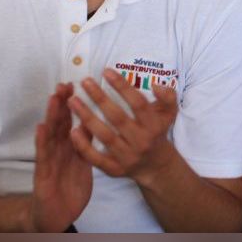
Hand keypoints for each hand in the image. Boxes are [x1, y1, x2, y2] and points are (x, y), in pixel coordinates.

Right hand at [29, 83, 91, 232]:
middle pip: (58, 123)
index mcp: (68, 147)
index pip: (68, 121)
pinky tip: (41, 127)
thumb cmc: (69, 187)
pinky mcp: (42, 174)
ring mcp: (48, 160)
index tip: (75, 85)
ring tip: (53, 98)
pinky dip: (42, 141)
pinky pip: (43, 156)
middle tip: (64, 85)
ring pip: (50, 135)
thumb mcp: (81, 163)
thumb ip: (85, 143)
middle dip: (60, 104)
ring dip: (51, 116)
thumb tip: (92, 123)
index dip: (71, 104)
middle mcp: (57, 150)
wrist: (57, 215)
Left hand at [67, 70, 178, 185]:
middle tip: (85, 82)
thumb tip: (156, 86)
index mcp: (154, 126)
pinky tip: (73, 130)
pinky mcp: (114, 169)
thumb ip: (168, 96)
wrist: (156, 166)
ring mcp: (127, 157)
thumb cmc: (157, 132)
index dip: (122, 87)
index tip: (106, 71)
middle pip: (117, 118)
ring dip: (87, 117)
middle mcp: (141, 141)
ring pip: (104, 136)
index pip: (137, 103)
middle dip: (100, 98)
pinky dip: (83, 145)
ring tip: (73, 101)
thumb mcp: (168, 113)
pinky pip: (96, 158)